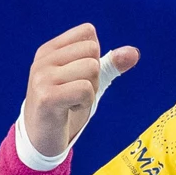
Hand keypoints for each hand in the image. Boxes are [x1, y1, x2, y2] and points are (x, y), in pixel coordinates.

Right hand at [22, 23, 138, 155]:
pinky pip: (85, 89)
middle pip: (92, 50)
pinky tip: (69, 110)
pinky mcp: (46, 97)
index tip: (77, 78)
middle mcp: (43, 59)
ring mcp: (42, 77)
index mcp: (50, 50)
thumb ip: (110, 65)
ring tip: (71, 102)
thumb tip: (134, 52)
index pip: (88, 33)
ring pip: (91, 69)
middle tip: (75, 94)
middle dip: (94, 76)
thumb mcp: (88, 82)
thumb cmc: (65, 108)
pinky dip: (85, 104)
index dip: (94, 57)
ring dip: (90, 92)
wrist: (41, 141)